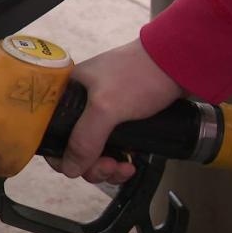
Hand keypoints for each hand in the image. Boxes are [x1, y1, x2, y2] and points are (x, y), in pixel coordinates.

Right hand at [48, 39, 183, 183]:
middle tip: (110, 167)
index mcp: (67, 93)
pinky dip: (119, 160)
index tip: (81, 167)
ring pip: (94, 151)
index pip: (50, 131)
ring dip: (107, 167)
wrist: (180, 61)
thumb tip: (70, 170)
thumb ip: (84, 139)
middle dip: (91, 164)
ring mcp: (103, 113)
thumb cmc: (139, 76)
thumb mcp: (106, 107)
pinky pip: (112, 148)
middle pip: (73, 146)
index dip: (61, 155)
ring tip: (125, 168)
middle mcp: (80, 103)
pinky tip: (132, 164)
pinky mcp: (123, 120)